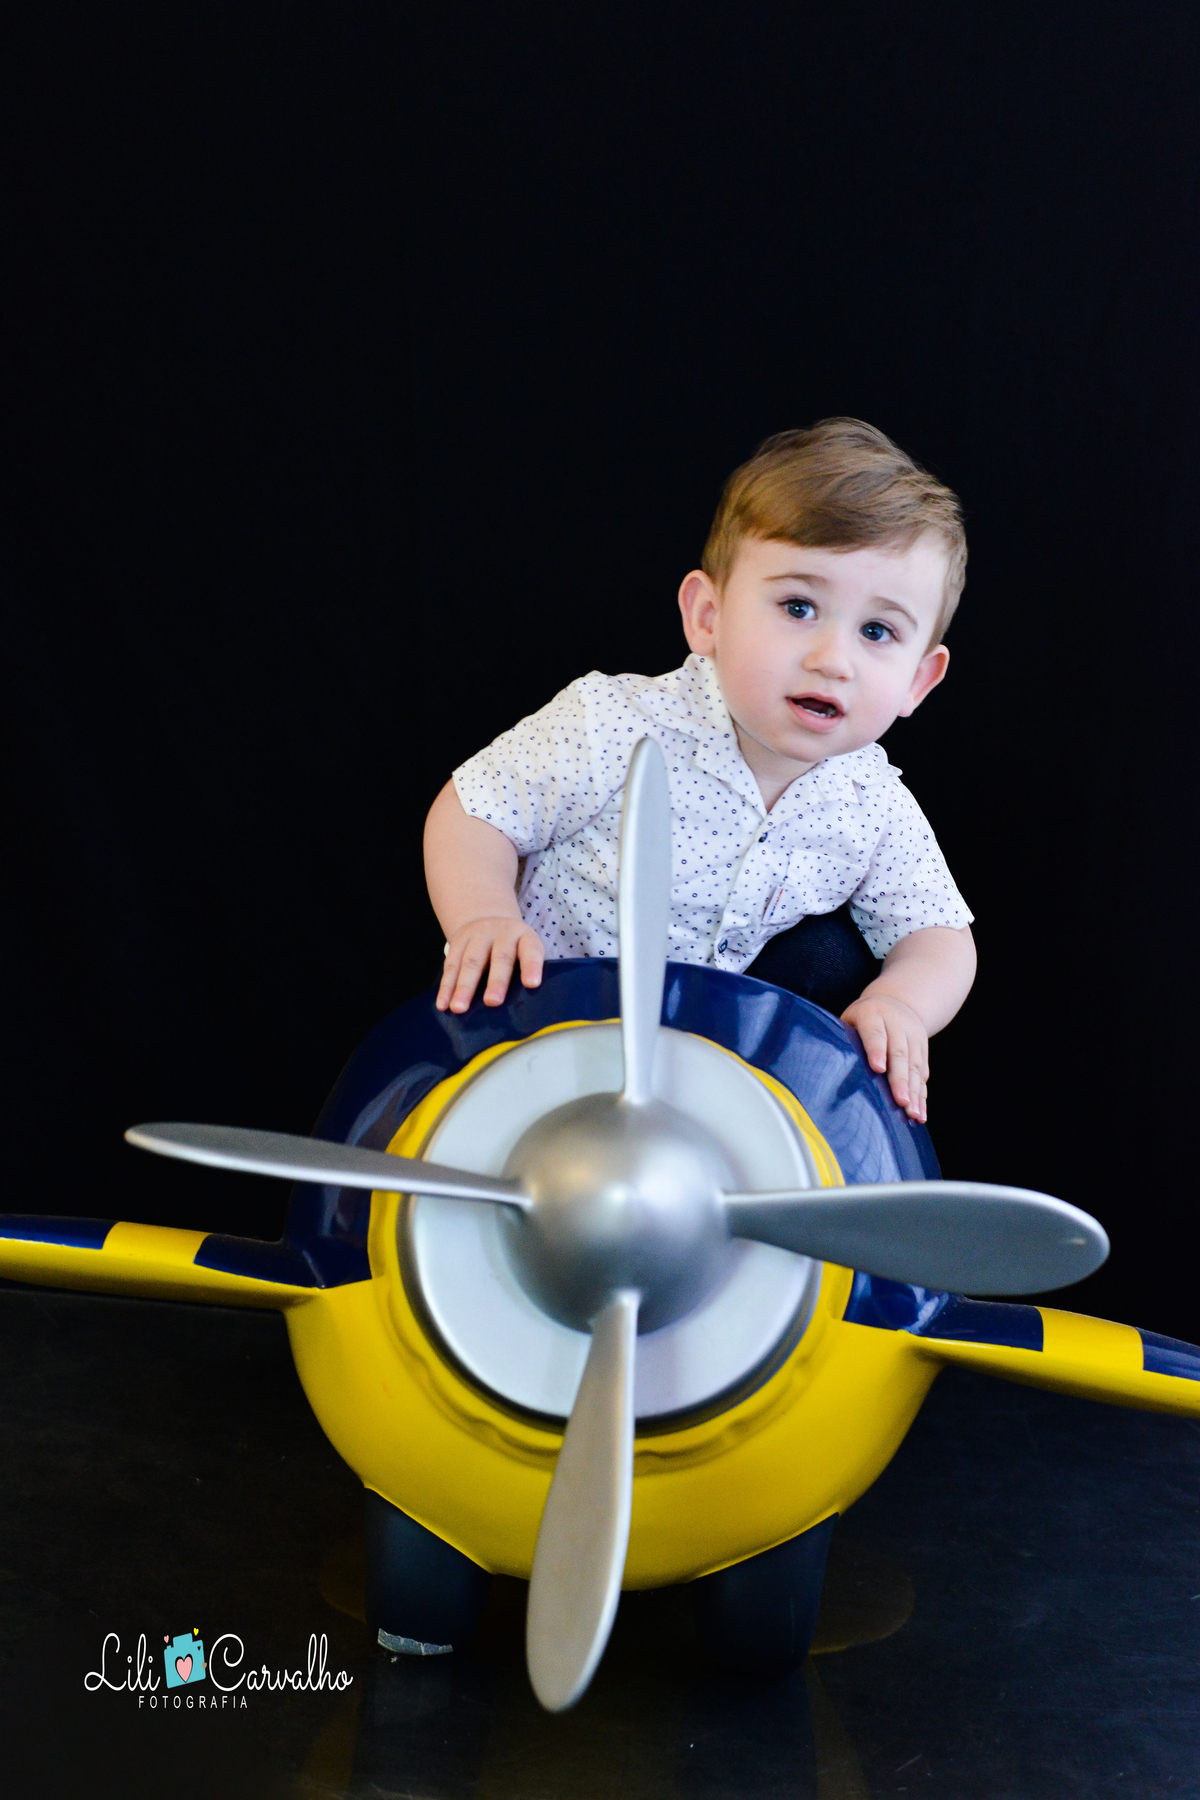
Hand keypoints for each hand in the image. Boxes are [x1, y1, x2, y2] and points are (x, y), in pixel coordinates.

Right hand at [436, 917, 544, 1012]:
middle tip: (493, 1002)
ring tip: (459, 1009)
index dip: (532, 966)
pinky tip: (443, 1004)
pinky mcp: (458, 941)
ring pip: (471, 962)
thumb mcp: (525, 951)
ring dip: (464, 987)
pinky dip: (446, 987)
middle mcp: (502, 933)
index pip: (531, 950)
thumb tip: (519, 1009)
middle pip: (500, 957)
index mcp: (525, 937)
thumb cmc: (513, 949)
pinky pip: (451, 965)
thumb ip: (524, 972)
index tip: (532, 984)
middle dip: (496, 981)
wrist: (489, 920)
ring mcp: (478, 935)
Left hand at [840, 992, 928, 1122]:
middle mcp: (897, 1024)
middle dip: (900, 1079)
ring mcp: (913, 1037)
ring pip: (914, 1066)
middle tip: (901, 1101)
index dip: (876, 1050)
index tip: (878, 1068)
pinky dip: (922, 1095)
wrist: (898, 1000)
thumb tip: (827, 1072)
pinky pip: (923, 1074)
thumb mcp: (850, 1019)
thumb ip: (842, 1039)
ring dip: (914, 1092)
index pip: (875, 1033)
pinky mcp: (923, 1049)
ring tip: (913, 1114)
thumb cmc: (862, 1017)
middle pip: (899, 1053)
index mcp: (873, 1014)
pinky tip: (920, 1113)